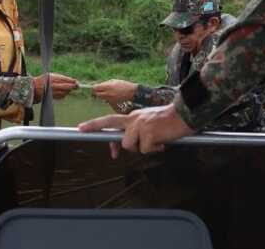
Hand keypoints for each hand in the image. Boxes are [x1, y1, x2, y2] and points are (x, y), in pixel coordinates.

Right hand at [33, 73, 78, 102]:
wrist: (34, 88)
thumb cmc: (44, 80)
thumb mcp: (52, 76)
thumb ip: (62, 78)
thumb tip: (73, 81)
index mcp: (53, 78)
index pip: (66, 80)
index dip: (72, 81)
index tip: (76, 82)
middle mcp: (53, 85)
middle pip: (67, 87)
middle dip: (73, 86)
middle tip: (77, 86)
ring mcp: (53, 92)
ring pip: (65, 92)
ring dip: (68, 91)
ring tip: (68, 88)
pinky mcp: (53, 97)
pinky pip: (62, 96)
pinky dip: (64, 94)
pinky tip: (62, 92)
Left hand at [78, 104, 194, 157]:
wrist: (185, 114)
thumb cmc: (170, 121)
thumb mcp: (150, 124)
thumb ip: (136, 133)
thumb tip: (123, 148)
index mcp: (134, 116)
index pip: (113, 121)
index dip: (99, 126)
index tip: (83, 129)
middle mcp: (134, 118)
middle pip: (109, 121)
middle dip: (93, 125)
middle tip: (79, 129)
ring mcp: (140, 125)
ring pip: (130, 145)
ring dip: (142, 148)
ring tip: (156, 141)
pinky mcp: (148, 133)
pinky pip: (145, 150)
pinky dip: (155, 149)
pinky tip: (162, 142)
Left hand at [92, 79, 137, 103]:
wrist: (131, 92)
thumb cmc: (123, 85)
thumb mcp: (114, 81)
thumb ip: (105, 83)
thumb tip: (98, 85)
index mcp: (107, 86)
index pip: (95, 88)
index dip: (94, 88)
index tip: (94, 88)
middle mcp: (107, 93)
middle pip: (96, 94)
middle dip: (95, 93)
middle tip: (97, 92)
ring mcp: (109, 99)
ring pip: (100, 98)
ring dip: (101, 96)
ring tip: (105, 93)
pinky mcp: (112, 103)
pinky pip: (105, 101)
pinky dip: (106, 99)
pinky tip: (110, 96)